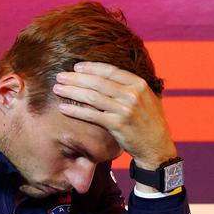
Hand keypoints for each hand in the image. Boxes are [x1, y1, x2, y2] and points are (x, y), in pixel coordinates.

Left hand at [53, 62, 176, 169]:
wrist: (156, 146)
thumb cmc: (148, 122)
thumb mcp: (146, 98)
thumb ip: (130, 87)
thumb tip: (110, 76)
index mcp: (139, 84)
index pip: (110, 71)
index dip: (91, 68)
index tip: (77, 67)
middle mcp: (132, 94)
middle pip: (98, 82)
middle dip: (76, 78)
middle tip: (60, 76)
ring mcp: (124, 109)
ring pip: (92, 97)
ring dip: (72, 91)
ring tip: (57, 89)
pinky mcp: (117, 124)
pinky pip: (91, 115)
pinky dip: (75, 111)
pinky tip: (63, 108)